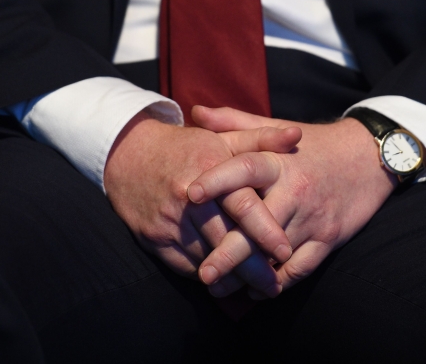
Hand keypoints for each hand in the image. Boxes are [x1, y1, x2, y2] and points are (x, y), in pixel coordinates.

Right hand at [103, 109, 300, 296]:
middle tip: (275, 286)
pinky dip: (206, 275)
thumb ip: (261, 139)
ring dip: (232, 277)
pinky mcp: (153, 239)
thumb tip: (297, 135)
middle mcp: (187, 196)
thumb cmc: (186, 148)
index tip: (287, 251)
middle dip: (253, 267)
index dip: (265, 230)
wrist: (128, 155)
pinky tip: (224, 280)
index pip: (242, 205)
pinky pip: (185, 265)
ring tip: (256, 289)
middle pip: (226, 239)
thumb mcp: (221, 138)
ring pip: (206, 258)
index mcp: (209, 167)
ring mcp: (168, 220)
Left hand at [187, 106, 398, 297]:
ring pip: (276, 253)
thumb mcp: (275, 128)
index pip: (245, 167)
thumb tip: (195, 112)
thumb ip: (233, 123)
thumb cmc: (312, 145)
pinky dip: (278, 282)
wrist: (368, 157)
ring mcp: (312, 217)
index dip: (218, 179)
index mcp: (278, 160)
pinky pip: (301, 267)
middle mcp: (295, 190)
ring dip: (247, 275)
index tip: (191, 195)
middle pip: (258, 224)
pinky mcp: (328, 238)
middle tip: (204, 273)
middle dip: (229, 252)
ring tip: (218, 290)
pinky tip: (256, 290)